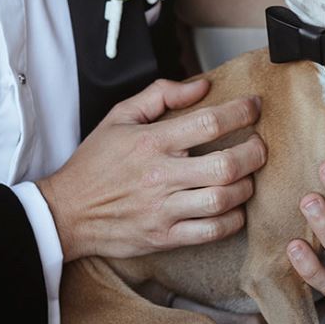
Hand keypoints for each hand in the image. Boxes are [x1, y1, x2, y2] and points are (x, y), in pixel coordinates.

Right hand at [39, 77, 266, 261]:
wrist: (65, 212)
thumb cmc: (94, 164)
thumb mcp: (119, 117)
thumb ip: (160, 94)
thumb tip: (201, 86)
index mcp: (151, 142)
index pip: (209, 122)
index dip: (241, 112)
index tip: (253, 107)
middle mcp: (161, 176)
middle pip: (226, 165)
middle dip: (254, 152)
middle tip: (259, 145)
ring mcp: (164, 210)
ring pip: (224, 200)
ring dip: (247, 186)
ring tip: (247, 176)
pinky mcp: (165, 236)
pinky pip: (212, 232)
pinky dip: (233, 220)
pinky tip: (233, 207)